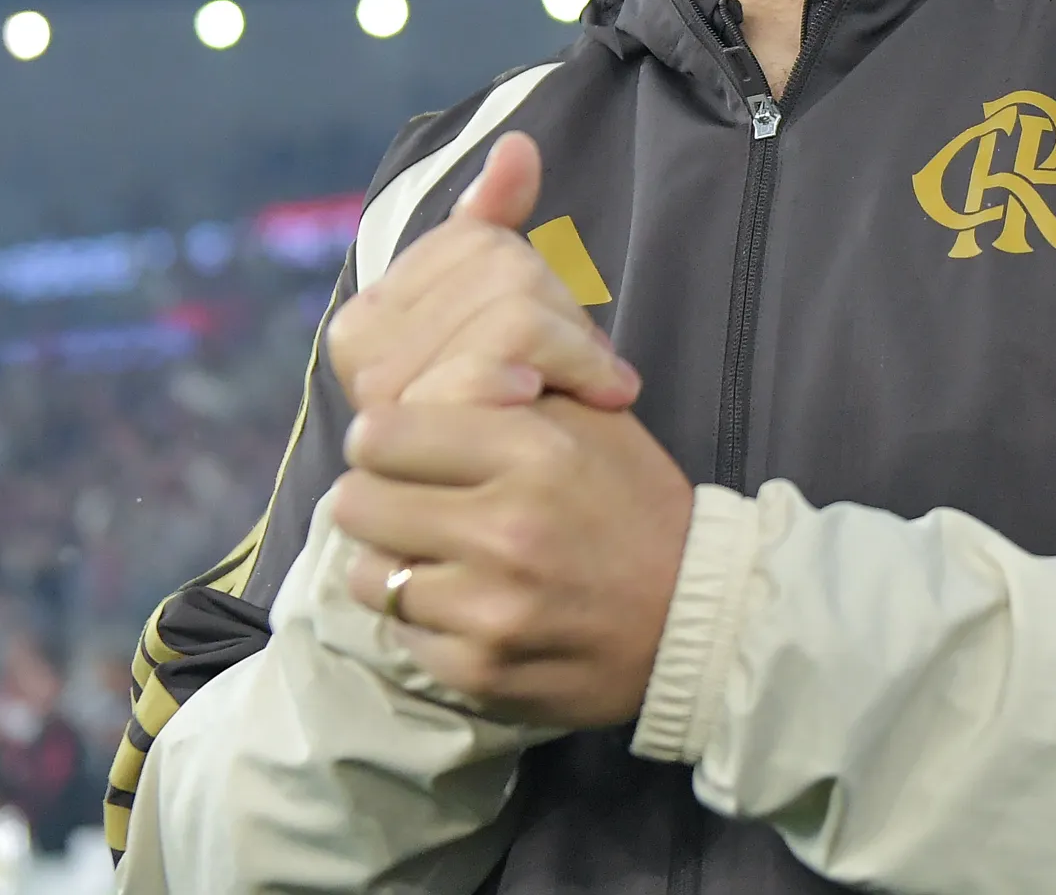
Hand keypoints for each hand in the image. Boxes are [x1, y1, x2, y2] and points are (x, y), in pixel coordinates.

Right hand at [326, 133, 639, 411]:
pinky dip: (561, 369)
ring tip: (593, 388)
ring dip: (571, 348)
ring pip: (512, 308)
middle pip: (500, 270)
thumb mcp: (503, 320)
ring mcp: (387, 399)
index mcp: (368, 318)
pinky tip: (582, 398)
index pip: (475, 240)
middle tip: (592, 367)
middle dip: (561, 314)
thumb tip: (519, 145)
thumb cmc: (513, 425)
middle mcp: (363, 356)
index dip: (536, 274)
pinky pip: (506, 359)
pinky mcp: (428, 429)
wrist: (525, 537)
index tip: (568, 331)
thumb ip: (493, 225)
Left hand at [333, 396, 692, 726]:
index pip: (380, 433)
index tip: (399, 451)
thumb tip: (416, 384)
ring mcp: (489, 608)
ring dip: (394, 563)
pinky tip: (464, 607)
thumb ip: (504, 391)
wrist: (697, 620)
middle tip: (411, 505)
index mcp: (531, 450)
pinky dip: (424, 621)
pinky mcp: (480, 671)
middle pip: (357, 502)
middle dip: (378, 498)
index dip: (383, 439)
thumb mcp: (590, 420)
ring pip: (368, 575)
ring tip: (436, 557)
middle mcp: (505, 528)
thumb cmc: (636, 503)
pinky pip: (401, 635)